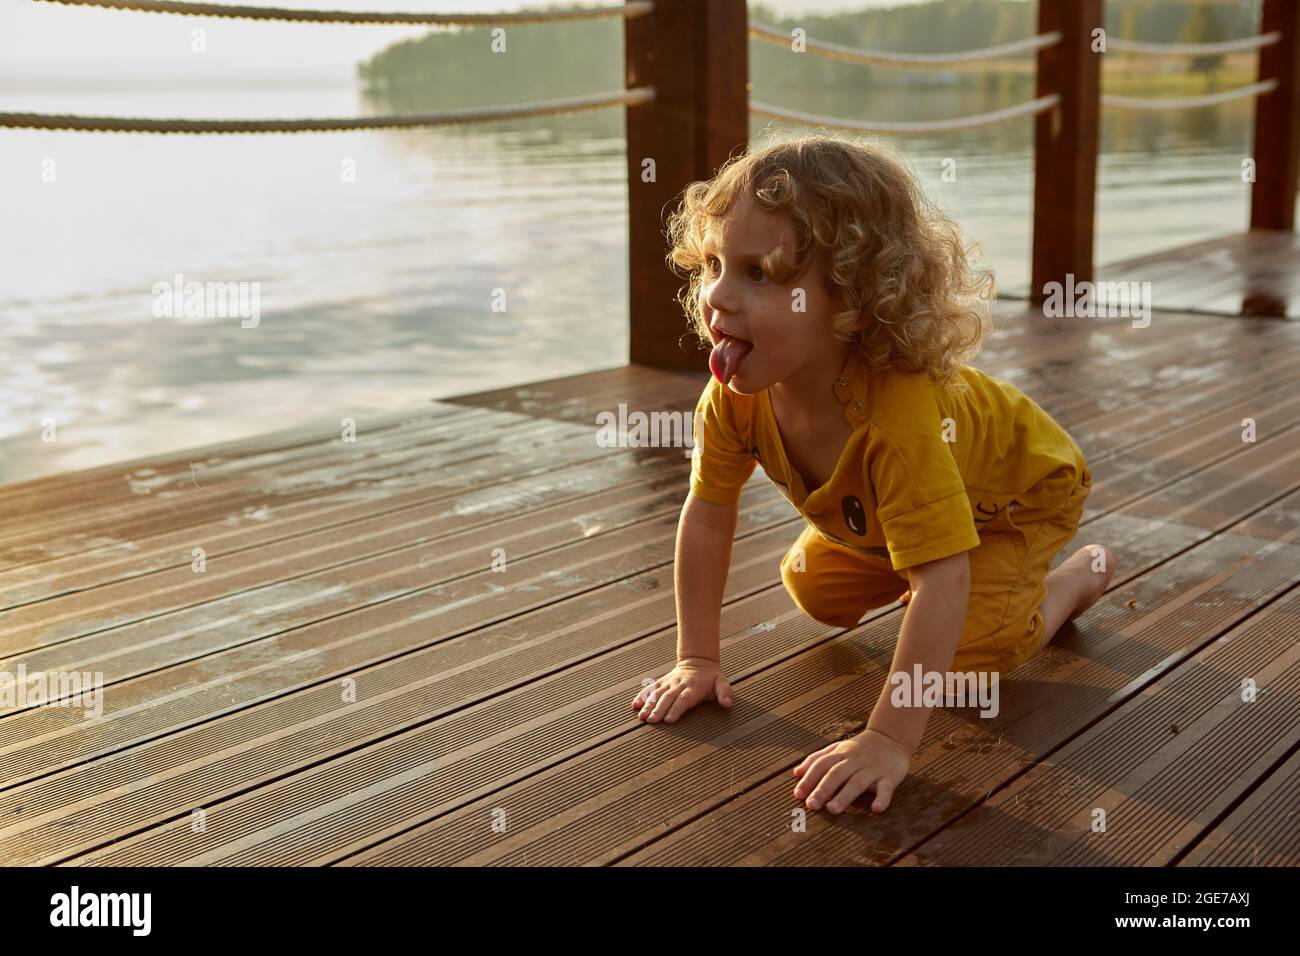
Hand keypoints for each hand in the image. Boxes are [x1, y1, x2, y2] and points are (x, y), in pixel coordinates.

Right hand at [632, 657, 733, 723]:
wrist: (698, 662)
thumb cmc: (711, 678)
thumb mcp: (722, 683)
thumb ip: (725, 693)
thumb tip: (728, 704)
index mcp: (693, 687)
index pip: (683, 699)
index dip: (676, 709)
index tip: (669, 719)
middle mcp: (679, 684)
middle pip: (667, 697)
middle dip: (659, 710)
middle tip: (651, 721)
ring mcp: (669, 682)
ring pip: (657, 693)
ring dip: (648, 705)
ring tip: (642, 716)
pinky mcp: (662, 682)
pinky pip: (651, 688)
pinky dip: (642, 696)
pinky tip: (635, 705)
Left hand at [791, 727, 911, 813]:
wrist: (890, 737)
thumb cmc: (859, 748)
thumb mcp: (836, 748)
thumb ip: (816, 759)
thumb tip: (796, 773)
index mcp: (840, 754)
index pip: (821, 765)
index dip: (809, 779)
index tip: (798, 794)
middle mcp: (854, 760)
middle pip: (836, 774)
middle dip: (822, 789)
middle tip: (811, 804)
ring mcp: (872, 768)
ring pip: (857, 782)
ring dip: (845, 796)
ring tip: (833, 809)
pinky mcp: (889, 776)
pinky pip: (886, 788)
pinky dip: (882, 798)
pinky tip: (876, 809)